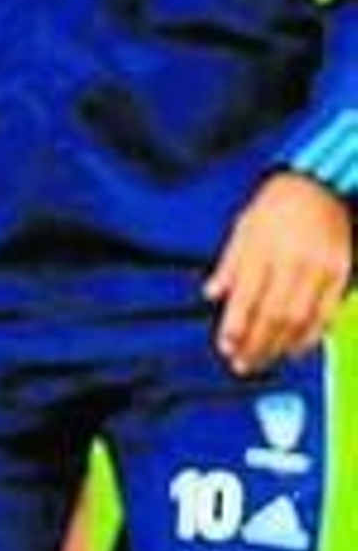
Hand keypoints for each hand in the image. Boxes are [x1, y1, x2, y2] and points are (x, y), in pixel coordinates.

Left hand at [205, 172, 351, 375]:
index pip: (246, 298)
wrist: (320, 186)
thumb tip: (211, 294)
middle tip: (242, 364)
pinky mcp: (340, 273)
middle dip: (256, 345)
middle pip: (272, 315)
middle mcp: (292, 262)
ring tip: (265, 361)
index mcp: (263, 250)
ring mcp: (320, 269)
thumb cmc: (275, 207)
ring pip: (300, 319)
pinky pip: (327, 312)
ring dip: (281, 347)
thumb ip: (229, 264)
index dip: (235, 328)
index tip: (226, 346)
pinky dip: (312, 335)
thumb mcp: (243, 228)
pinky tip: (296, 349)